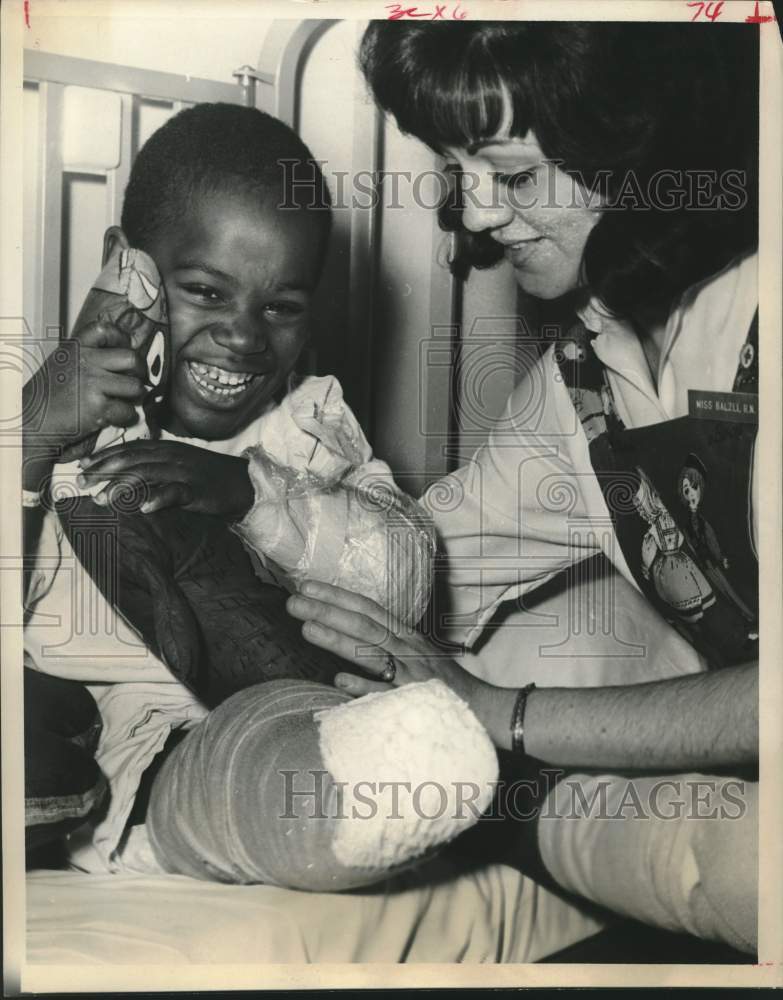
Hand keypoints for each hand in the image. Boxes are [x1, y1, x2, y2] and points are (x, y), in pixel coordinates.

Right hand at [22, 320, 147, 488]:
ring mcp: (92, 383)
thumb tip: (127, 355)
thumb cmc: (50, 396)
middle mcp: (85, 361)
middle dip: (139, 372)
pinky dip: (125, 418)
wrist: (33, 422)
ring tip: (118, 402)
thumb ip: (89, 356)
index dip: (122, 339)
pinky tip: (111, 418)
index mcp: (76, 348)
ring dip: (133, 398)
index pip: (107, 330)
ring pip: (135, 386)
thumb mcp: (64, 363)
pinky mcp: (98, 406)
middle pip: (132, 358)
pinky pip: (129, 410)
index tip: (125, 350)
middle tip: (133, 383)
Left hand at [76, 440, 254, 518]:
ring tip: (102, 499)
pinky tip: (143, 509)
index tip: (81, 467)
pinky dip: (159, 499)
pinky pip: (175, 492)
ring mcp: (184, 471)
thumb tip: (123, 472)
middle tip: (81, 484)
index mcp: (165, 448)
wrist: (242, 482)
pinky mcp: (198, 489)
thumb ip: (153, 464)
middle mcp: (171, 456)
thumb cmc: (206, 477)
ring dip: (122, 487)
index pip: (128, 449)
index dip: (103, 457)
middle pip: (132, 460)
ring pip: (147, 475)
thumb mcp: (177, 465)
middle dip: (103, 471)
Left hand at [286, 580, 488, 702]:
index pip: (368, 609)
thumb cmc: (446, 686)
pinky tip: (339, 680)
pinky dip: (364, 686)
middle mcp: (409, 650)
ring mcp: (412, 675)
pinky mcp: (417, 703)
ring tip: (307, 629)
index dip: (338, 596)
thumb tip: (351, 636)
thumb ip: (387, 647)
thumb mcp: (417, 657)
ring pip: (372, 653)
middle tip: (293, 602)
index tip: (307, 586)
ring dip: (339, 640)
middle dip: (328, 611)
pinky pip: (387, 695)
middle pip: (364, 625)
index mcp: (407, 637)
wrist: (488, 713)